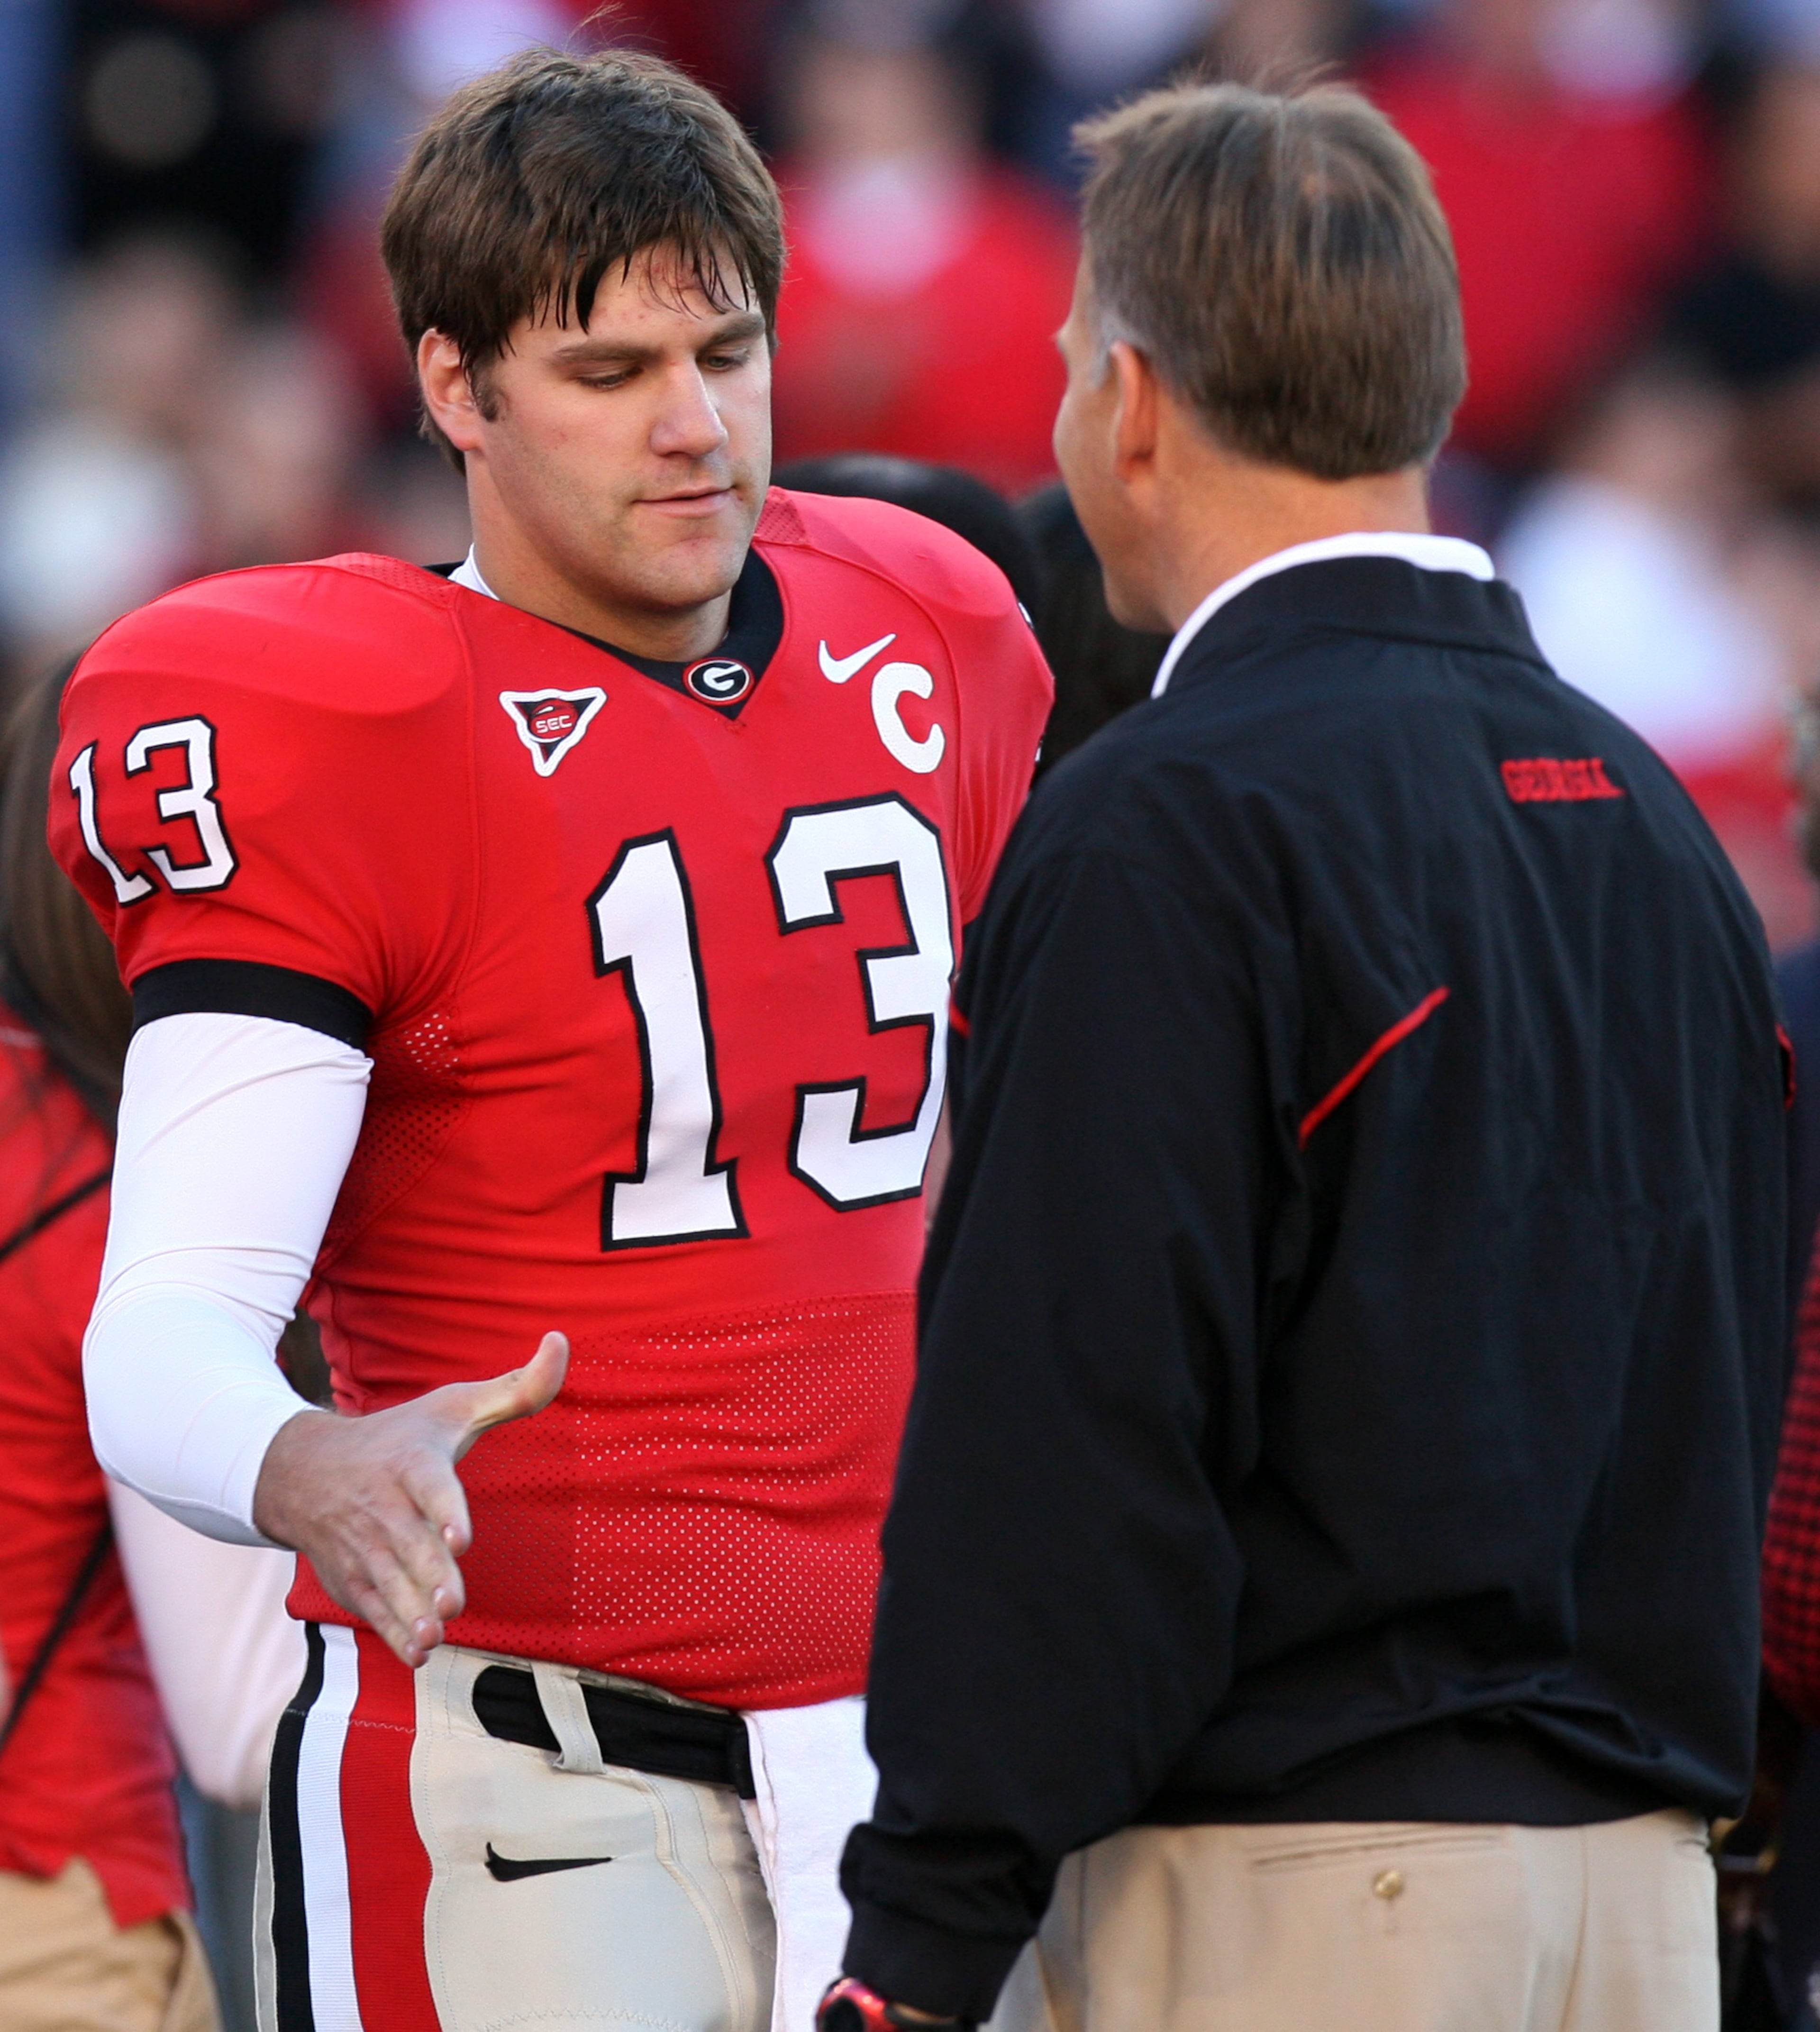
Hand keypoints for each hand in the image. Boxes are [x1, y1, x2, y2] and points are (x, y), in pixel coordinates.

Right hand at [252, 1332, 568, 1667]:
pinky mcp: (350, 1579)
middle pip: (409, 1545)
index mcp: (411, 1463)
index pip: (429, 1486)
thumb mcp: (454, 1405)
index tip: (459, 1537)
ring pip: (387, 1583)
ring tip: (435, 1635)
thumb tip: (561, 1341)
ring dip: (409, 1612)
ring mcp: (362, 1547)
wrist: (304, 1471)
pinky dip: (391, 1633)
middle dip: (429, 1575)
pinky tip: (418, 1653)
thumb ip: (517, 1387)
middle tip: (451, 1604)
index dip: (444, 1512)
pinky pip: (371, 1608)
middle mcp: (382, 1508)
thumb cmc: (399, 1437)